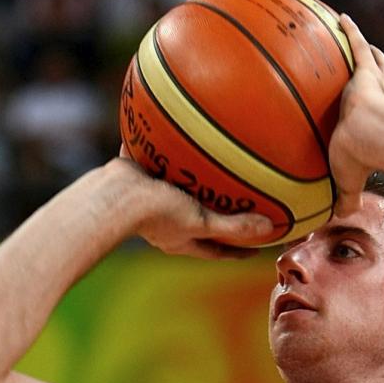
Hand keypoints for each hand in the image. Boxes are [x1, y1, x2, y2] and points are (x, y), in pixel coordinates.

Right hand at [117, 158, 273, 257]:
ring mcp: (151, 200)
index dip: (237, 251)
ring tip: (212, 166)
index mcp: (183, 238)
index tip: (257, 249)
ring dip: (195, 182)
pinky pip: (158, 160)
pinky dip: (168, 150)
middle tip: (241, 207)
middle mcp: (168, 223)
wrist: (114, 195)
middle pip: (199, 221)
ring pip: (180, 191)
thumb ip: (234, 226)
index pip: (217, 250)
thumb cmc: (156, 213)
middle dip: (218, 215)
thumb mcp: (201, 221)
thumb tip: (269, 228)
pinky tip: (178, 131)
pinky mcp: (139, 176)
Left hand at [329, 14, 383, 216]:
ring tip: (358, 40)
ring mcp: (375, 84)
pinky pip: (355, 46)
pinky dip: (349, 31)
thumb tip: (334, 220)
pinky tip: (339, 17)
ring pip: (374, 63)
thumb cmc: (365, 160)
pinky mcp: (364, 72)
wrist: (373, 136)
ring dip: (368, 52)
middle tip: (380, 71)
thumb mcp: (350, 182)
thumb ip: (345, 198)